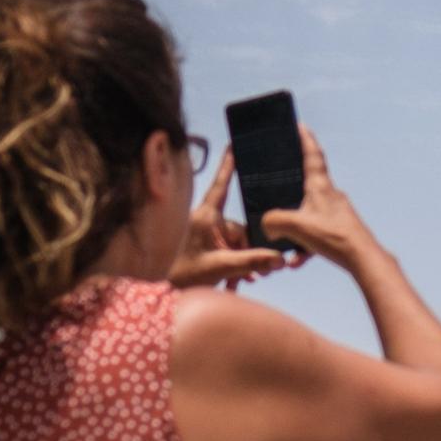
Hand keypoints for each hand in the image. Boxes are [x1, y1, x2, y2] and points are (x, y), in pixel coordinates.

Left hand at [167, 148, 290, 290]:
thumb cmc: (181, 275)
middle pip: (239, 229)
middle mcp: (206, 223)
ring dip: (243, 263)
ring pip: (235, 244)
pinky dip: (234, 268)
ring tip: (247, 281)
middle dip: (251, 250)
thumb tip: (280, 258)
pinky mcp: (203, 251)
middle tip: (262, 273)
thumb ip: (251, 261)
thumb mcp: (220, 267)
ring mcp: (204, 237)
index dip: (229, 166)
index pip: (221, 186)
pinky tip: (237, 284)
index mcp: (206, 217)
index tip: (233, 145)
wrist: (160, 295)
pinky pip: (226, 254)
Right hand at [258, 125, 379, 270]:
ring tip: (287, 251)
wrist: (363, 259)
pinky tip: (297, 262)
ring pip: (308, 217)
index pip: (313, 155)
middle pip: (309, 185)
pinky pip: (315, 236)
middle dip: (291, 189)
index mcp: (321, 186)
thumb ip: (274, 221)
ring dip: (295, 232)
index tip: (300, 126)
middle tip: (279, 186)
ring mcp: (336, 214)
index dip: (305, 139)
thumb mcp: (295, 226)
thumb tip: (267, 224)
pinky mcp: (339, 231)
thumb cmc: (335, 237)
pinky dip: (304, 248)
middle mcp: (330, 196)